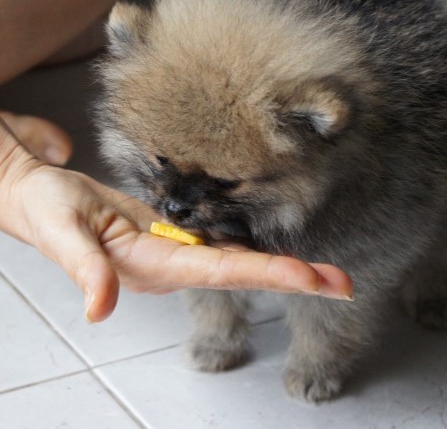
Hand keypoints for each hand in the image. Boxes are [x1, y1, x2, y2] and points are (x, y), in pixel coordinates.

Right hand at [0, 125, 352, 322]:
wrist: (41, 199)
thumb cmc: (48, 210)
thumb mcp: (62, 231)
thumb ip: (84, 268)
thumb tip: (99, 310)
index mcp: (155, 265)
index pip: (220, 271)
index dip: (265, 272)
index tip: (308, 278)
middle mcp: (174, 264)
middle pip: (243, 271)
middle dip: (294, 278)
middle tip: (342, 282)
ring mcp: (178, 251)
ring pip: (239, 260)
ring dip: (284, 267)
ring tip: (328, 272)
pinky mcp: (177, 235)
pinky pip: (224, 244)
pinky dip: (258, 251)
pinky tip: (282, 253)